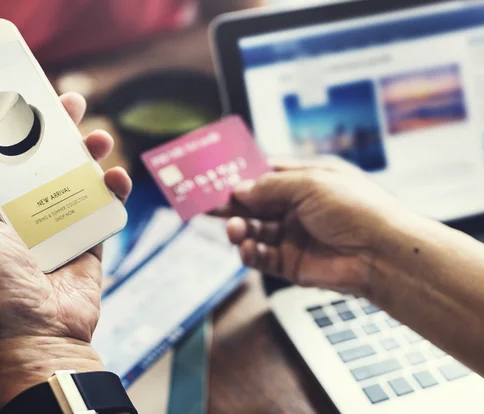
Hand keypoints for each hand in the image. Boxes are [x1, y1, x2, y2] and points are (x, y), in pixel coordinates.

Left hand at [0, 93, 131, 409]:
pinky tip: (117, 176)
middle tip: (69, 103)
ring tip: (99, 136)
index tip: (21, 101)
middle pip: (43, 163)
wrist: (39, 338)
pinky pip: (103, 210)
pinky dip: (113, 191)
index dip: (10, 131)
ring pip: (76, 181)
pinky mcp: (89, 242)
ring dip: (88, 155)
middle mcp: (26, 216)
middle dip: (56, 132)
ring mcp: (60, 229)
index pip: (1, 162)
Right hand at [218, 157, 414, 293]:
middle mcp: (298, 207)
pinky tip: (247, 248)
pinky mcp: (291, 263)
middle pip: (255, 204)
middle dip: (232, 204)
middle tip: (207, 205)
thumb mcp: (310, 184)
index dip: (241, 177)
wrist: (383, 254)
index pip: (265, 175)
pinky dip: (250, 253)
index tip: (216, 178)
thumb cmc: (356, 208)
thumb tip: (239, 189)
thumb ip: (270, 187)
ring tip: (235, 230)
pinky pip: (262, 257)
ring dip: (240, 230)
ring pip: (255, 231)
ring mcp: (294, 236)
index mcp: (306, 181)